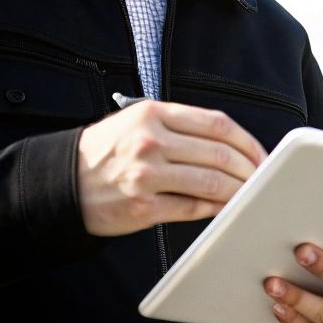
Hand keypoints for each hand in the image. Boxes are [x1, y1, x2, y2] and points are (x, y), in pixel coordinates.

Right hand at [76, 101, 264, 235]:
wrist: (61, 183)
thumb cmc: (104, 152)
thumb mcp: (136, 122)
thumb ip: (179, 126)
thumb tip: (229, 143)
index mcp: (153, 113)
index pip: (216, 124)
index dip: (247, 141)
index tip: (260, 154)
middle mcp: (150, 141)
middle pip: (219, 153)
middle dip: (249, 168)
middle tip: (262, 178)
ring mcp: (146, 174)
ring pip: (211, 182)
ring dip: (238, 190)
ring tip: (249, 194)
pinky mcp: (142, 206)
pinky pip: (192, 207)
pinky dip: (215, 209)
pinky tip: (224, 208)